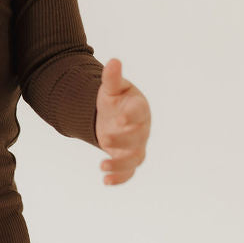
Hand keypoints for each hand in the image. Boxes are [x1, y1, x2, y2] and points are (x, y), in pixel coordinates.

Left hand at [95, 59, 150, 185]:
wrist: (114, 117)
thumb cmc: (116, 100)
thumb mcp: (111, 88)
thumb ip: (112, 78)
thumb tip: (113, 61)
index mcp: (139, 108)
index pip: (139, 112)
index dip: (131, 115)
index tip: (121, 118)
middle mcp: (142, 128)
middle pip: (137, 136)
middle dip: (122, 139)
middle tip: (103, 137)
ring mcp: (137, 145)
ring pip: (135, 157)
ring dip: (120, 163)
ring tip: (102, 166)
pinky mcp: (129, 159)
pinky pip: (129, 171)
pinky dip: (120, 178)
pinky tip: (105, 181)